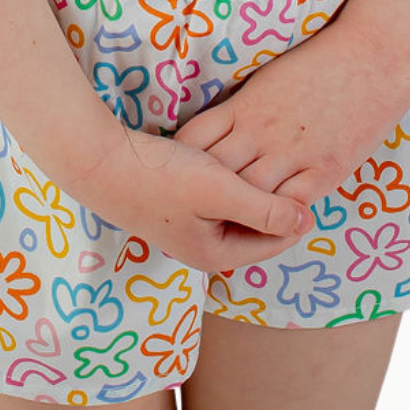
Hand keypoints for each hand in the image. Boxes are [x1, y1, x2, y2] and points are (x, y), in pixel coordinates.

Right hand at [68, 124, 314, 278]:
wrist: (100, 162)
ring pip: (235, 211)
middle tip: (293, 165)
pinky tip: (233, 154)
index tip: (310, 178)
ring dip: (250, 189)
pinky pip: (215, 199)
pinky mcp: (174, 206)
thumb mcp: (219, 191)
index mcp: (217, 255)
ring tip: (268, 157)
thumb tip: (306, 221)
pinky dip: (228, 181)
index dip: (295, 211)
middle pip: (255, 227)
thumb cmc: (161, 177)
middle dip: (273, 200)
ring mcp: (187, 228)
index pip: (275, 240)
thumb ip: (264, 209)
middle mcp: (203, 248)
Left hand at [170, 22, 409, 215]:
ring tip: (223, 231)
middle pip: (217, 173)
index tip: (172, 172)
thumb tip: (219, 127)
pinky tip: (268, 229)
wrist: (372, 59)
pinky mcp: (325, 170)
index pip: (196, 137)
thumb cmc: (321, 62)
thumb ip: (243, 106)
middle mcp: (262, 133)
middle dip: (200, 193)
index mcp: (246, 106)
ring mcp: (293, 154)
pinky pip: (292, 206)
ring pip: (250, 196)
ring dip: (237, 213)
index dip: (181, 159)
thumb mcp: (269, 77)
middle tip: (186, 212)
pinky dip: (277, 221)